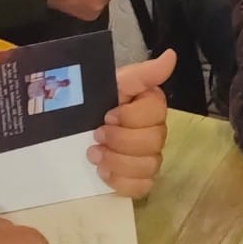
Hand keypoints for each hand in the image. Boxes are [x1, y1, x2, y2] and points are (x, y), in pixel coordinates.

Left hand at [91, 49, 175, 196]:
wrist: (71, 126)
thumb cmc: (93, 101)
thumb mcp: (113, 82)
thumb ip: (143, 73)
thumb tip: (171, 55)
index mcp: (151, 106)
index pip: (156, 114)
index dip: (130, 117)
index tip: (108, 114)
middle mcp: (155, 132)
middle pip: (153, 143)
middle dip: (120, 140)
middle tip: (97, 135)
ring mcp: (148, 158)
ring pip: (149, 166)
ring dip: (117, 161)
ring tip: (94, 155)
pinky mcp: (138, 179)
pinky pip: (142, 188)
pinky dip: (121, 182)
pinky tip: (103, 173)